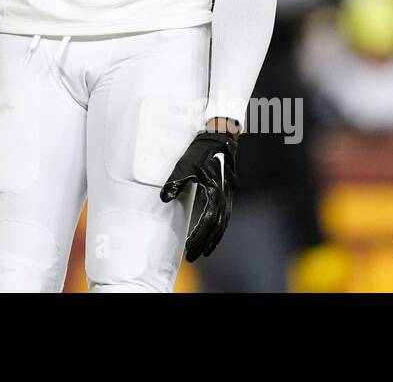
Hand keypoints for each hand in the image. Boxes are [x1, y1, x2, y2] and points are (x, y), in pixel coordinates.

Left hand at [160, 130, 237, 261]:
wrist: (219, 135)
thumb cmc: (201, 150)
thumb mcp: (185, 164)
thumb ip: (175, 182)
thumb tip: (164, 199)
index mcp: (217, 191)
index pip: (210, 221)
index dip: (200, 237)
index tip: (189, 249)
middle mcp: (226, 195)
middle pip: (218, 226)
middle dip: (205, 243)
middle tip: (192, 256)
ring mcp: (228, 193)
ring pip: (223, 222)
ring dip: (212, 237)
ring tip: (202, 251)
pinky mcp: (227, 190)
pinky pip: (224, 213)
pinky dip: (216, 226)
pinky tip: (208, 231)